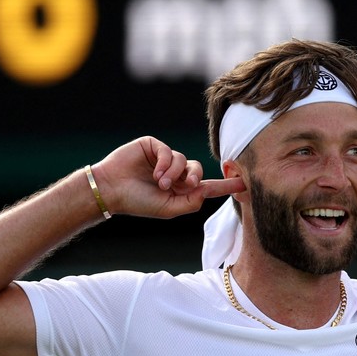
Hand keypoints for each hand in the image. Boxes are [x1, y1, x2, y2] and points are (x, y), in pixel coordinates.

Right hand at [91, 136, 245, 218]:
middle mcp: (175, 174)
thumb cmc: (138, 203)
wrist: (112, 190)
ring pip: (185, 161)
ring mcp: (165, 159)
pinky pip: (170, 151)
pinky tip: (155, 173)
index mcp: (180, 191)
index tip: (244, 184)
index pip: (207, 187)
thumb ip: (191, 202)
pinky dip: (166, 163)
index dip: (225, 185)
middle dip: (194, 178)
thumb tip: (207, 190)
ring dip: (174, 173)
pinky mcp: (154, 147)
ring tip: (159, 183)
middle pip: (198, 171)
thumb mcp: (169, 209)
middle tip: (184, 185)